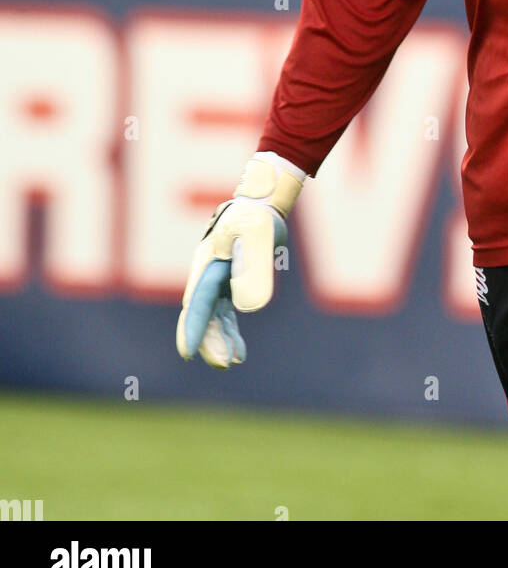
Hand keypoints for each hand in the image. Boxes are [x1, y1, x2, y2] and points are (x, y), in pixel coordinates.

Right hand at [176, 157, 302, 367]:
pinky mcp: (227, 286)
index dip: (195, 327)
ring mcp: (215, 281)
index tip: (188, 353)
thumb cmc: (256, 217)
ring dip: (219, 340)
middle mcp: (206, 274)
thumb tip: (247, 307)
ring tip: (231, 362)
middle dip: (208, 340)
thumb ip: (254, 267)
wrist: (259, 204)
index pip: (199, 301)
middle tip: (223, 363)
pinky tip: (239, 353)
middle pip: (203, 314)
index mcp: (208, 262)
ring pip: (212, 318)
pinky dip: (229, 333)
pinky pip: (224, 315)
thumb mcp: (258, 235)